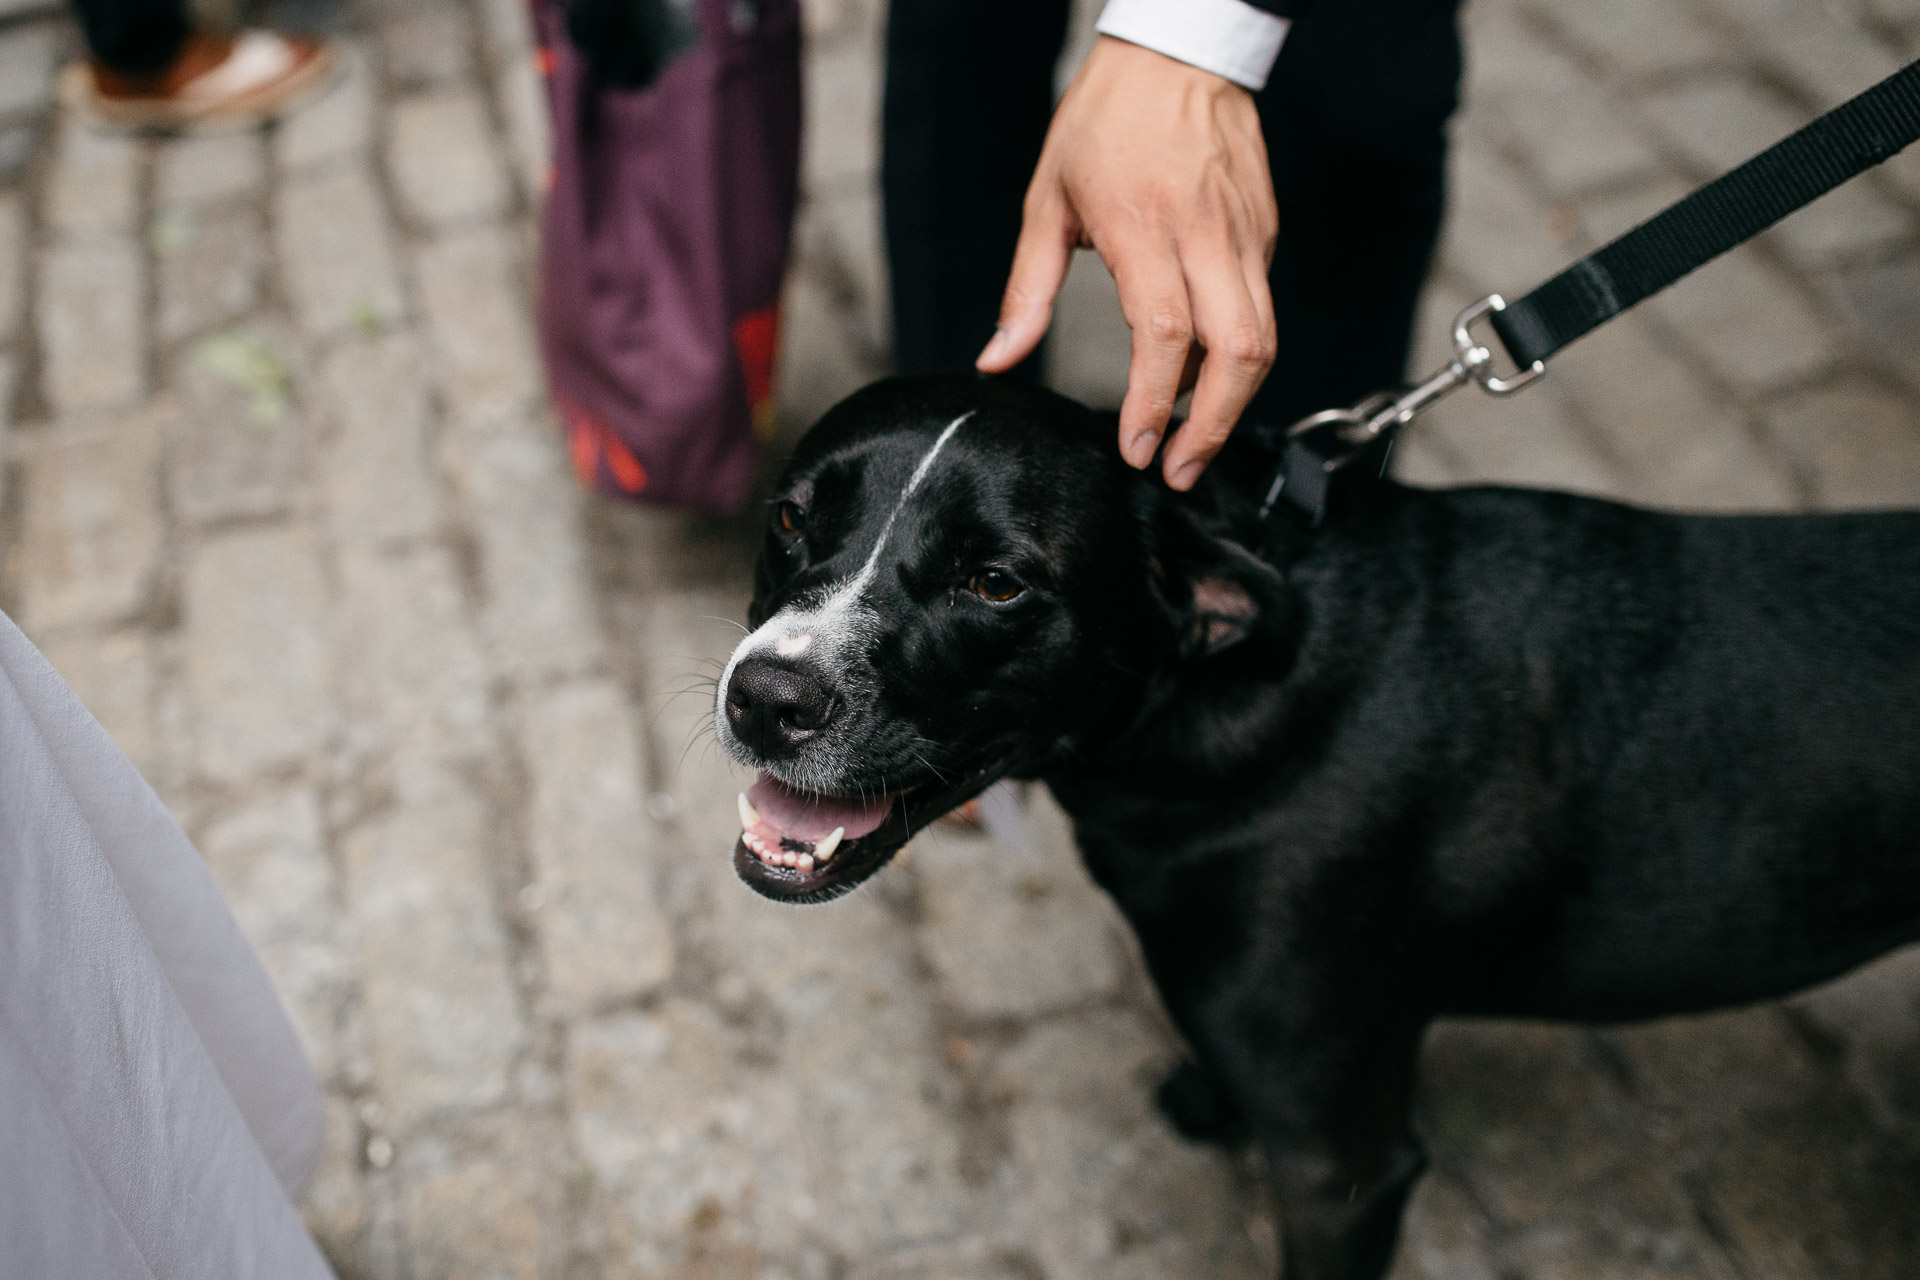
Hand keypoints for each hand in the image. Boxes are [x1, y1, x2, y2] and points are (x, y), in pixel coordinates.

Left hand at [976, 36, 1278, 490]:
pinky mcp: (1266, 234)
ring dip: (1232, 402)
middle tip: (1178, 471)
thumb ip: (1025, 292)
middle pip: (1239, 352)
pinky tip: (1196, 374)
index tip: (1138, 450)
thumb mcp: (1046, 201)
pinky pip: (1259, 310)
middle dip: (1214, 427)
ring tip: (1190, 441)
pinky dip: (1233, 355)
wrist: (1178, 51)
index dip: (1157, 404)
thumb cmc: (1105, 120)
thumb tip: (998, 361)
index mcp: (1145, 227)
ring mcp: (1246, 235)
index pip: (1166, 334)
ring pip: (1263, 338)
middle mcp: (1206, 235)